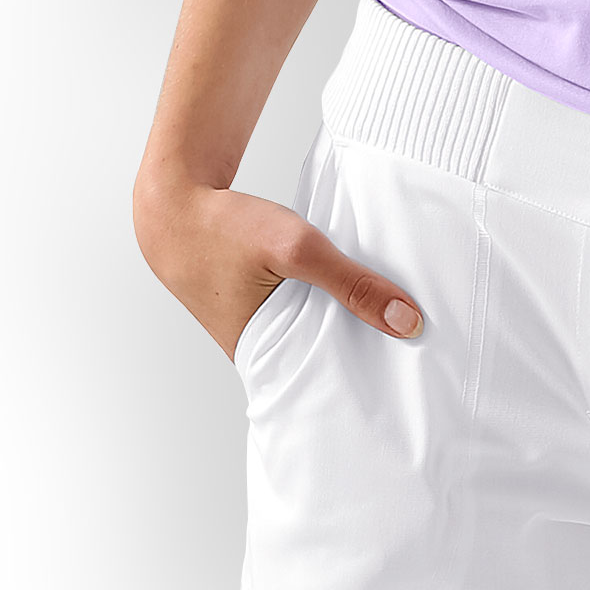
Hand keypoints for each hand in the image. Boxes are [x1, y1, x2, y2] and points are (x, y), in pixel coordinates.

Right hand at [133, 171, 425, 360]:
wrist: (174, 203)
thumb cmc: (224, 229)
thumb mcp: (296, 249)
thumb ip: (352, 282)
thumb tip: (407, 321)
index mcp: (263, 359)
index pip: (326, 386)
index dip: (365, 385)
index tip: (408, 383)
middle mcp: (259, 352)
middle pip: (324, 360)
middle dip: (363, 354)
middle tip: (415, 352)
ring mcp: (258, 326)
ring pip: (315, 331)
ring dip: (345, 320)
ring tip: (395, 322)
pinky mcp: (259, 300)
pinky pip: (304, 308)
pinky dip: (327, 299)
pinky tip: (357, 288)